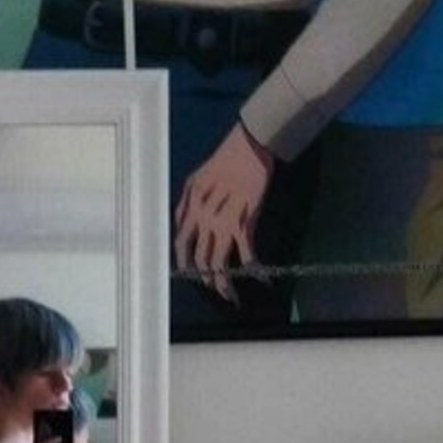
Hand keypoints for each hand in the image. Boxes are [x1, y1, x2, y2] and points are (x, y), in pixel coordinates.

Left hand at [173, 121, 273, 305]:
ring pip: (220, 264)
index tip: (191, 275)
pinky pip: (247, 254)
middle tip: (216, 289)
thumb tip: (181, 226)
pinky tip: (262, 278)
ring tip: (232, 296)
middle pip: (201, 260)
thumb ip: (186, 205)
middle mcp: (203, 220)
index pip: (181, 244)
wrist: (248, 146)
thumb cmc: (223, 159)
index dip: (184, 264)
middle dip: (207, 280)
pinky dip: (254, 269)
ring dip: (225, 284)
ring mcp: (224, 223)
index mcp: (190, 209)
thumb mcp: (195, 181)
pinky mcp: (245, 223)